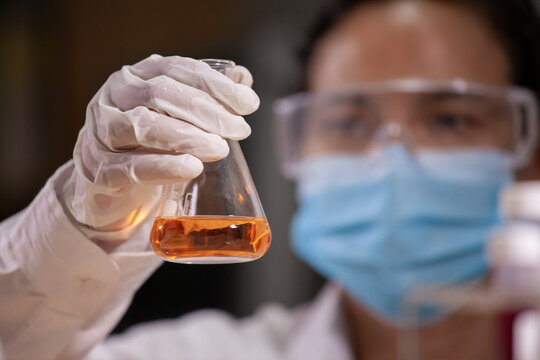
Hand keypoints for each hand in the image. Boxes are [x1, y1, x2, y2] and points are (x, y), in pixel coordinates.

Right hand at [62, 54, 258, 240]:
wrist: (106, 186)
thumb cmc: (147, 144)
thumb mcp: (175, 117)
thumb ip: (206, 96)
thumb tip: (242, 78)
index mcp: (135, 77)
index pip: (177, 69)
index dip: (216, 84)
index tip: (249, 103)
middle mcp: (113, 97)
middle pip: (160, 93)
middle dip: (207, 110)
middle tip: (239, 129)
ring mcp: (100, 133)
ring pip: (142, 125)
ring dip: (186, 136)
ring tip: (220, 148)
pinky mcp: (98, 171)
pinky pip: (130, 166)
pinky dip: (163, 166)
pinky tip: (191, 167)